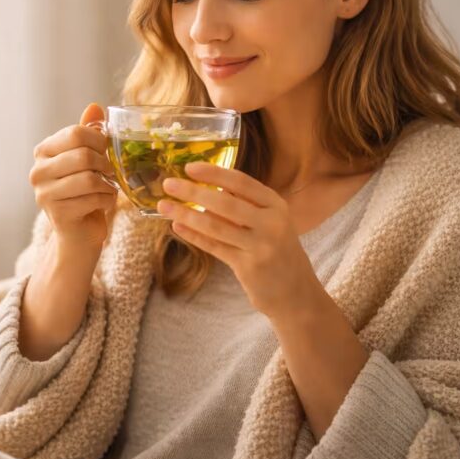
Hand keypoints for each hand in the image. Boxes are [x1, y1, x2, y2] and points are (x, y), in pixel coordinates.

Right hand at [29, 103, 118, 252]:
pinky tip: (103, 203)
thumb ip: (89, 133)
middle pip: (82, 155)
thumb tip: (94, 106)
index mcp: (43, 151)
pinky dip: (107, 200)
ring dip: (107, 184)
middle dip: (105, 164)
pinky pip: (93, 199)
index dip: (99, 140)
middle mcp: (38, 171)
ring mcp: (44, 194)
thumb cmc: (84, 191)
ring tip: (108, 188)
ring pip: (89, 179)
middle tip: (110, 173)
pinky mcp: (57, 214)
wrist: (79, 233)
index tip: (106, 151)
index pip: (75, 133)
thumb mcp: (87, 158)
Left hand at [157, 162, 316, 318]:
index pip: (241, 182)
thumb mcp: (270, 221)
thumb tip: (205, 189)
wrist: (295, 292)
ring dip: (186, 214)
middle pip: (225, 202)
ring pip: (215, 226)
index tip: (190, 167)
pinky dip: (194, 236)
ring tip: (164, 206)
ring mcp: (260, 246)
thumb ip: (244, 206)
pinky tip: (177, 227)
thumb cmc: (277, 250)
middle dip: (193, 192)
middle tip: (168, 184)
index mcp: (276, 205)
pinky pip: (214, 247)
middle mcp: (271, 223)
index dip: (214, 172)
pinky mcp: (248, 267)